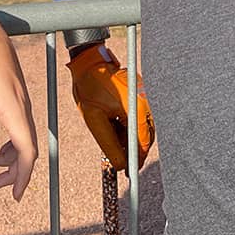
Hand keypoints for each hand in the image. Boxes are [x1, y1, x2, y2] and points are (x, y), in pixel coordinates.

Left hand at [0, 6, 37, 199]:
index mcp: (14, 108)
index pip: (27, 149)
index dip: (23, 174)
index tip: (16, 193)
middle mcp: (22, 107)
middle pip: (27, 148)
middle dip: (15, 171)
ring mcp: (20, 101)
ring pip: (23, 138)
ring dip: (10, 157)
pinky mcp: (14, 97)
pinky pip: (17, 126)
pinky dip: (8, 142)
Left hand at [67, 44, 153, 170]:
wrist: (89, 62)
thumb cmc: (90, 86)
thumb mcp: (94, 119)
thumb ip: (109, 144)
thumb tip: (121, 165)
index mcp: (137, 107)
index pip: (143, 141)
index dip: (137, 159)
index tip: (130, 172)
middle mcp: (145, 101)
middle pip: (145, 135)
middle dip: (133, 149)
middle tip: (120, 160)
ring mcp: (143, 96)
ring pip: (141, 127)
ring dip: (129, 137)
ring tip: (113, 138)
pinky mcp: (139, 94)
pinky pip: (138, 116)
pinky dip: (128, 125)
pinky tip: (114, 125)